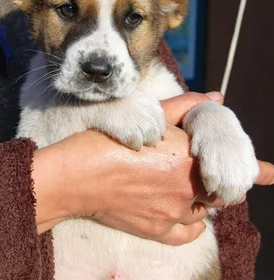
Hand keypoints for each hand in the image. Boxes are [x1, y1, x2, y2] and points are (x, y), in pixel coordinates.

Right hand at [32, 92, 273, 245]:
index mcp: (187, 160)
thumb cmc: (108, 142)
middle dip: (215, 179)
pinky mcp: (157, 230)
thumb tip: (215, 97)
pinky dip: (191, 222)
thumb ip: (185, 106)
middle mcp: (186, 190)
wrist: (76, 176)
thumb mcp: (149, 115)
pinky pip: (188, 232)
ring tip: (179, 184)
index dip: (256, 171)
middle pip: (217, 190)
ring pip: (203, 209)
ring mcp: (172, 214)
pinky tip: (181, 209)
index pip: (231, 167)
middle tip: (197, 169)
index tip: (270, 172)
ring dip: (200, 198)